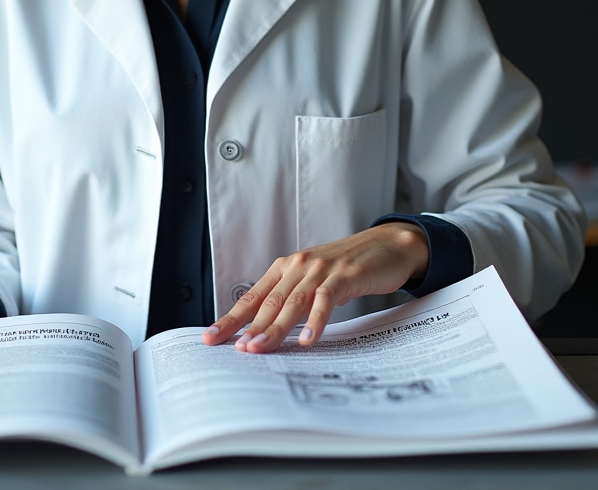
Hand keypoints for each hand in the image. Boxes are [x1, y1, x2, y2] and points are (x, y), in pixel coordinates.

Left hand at [201, 223, 428, 353]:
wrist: (385, 246)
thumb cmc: (347, 269)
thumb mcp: (313, 282)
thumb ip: (293, 301)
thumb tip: (266, 332)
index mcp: (285, 268)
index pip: (253, 297)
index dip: (231, 318)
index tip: (212, 338)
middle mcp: (298, 266)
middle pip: (268, 302)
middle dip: (248, 328)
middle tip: (235, 351)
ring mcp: (320, 269)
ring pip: (292, 302)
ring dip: (275, 328)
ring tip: (260, 348)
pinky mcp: (343, 276)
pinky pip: (324, 299)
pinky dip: (315, 321)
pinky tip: (307, 340)